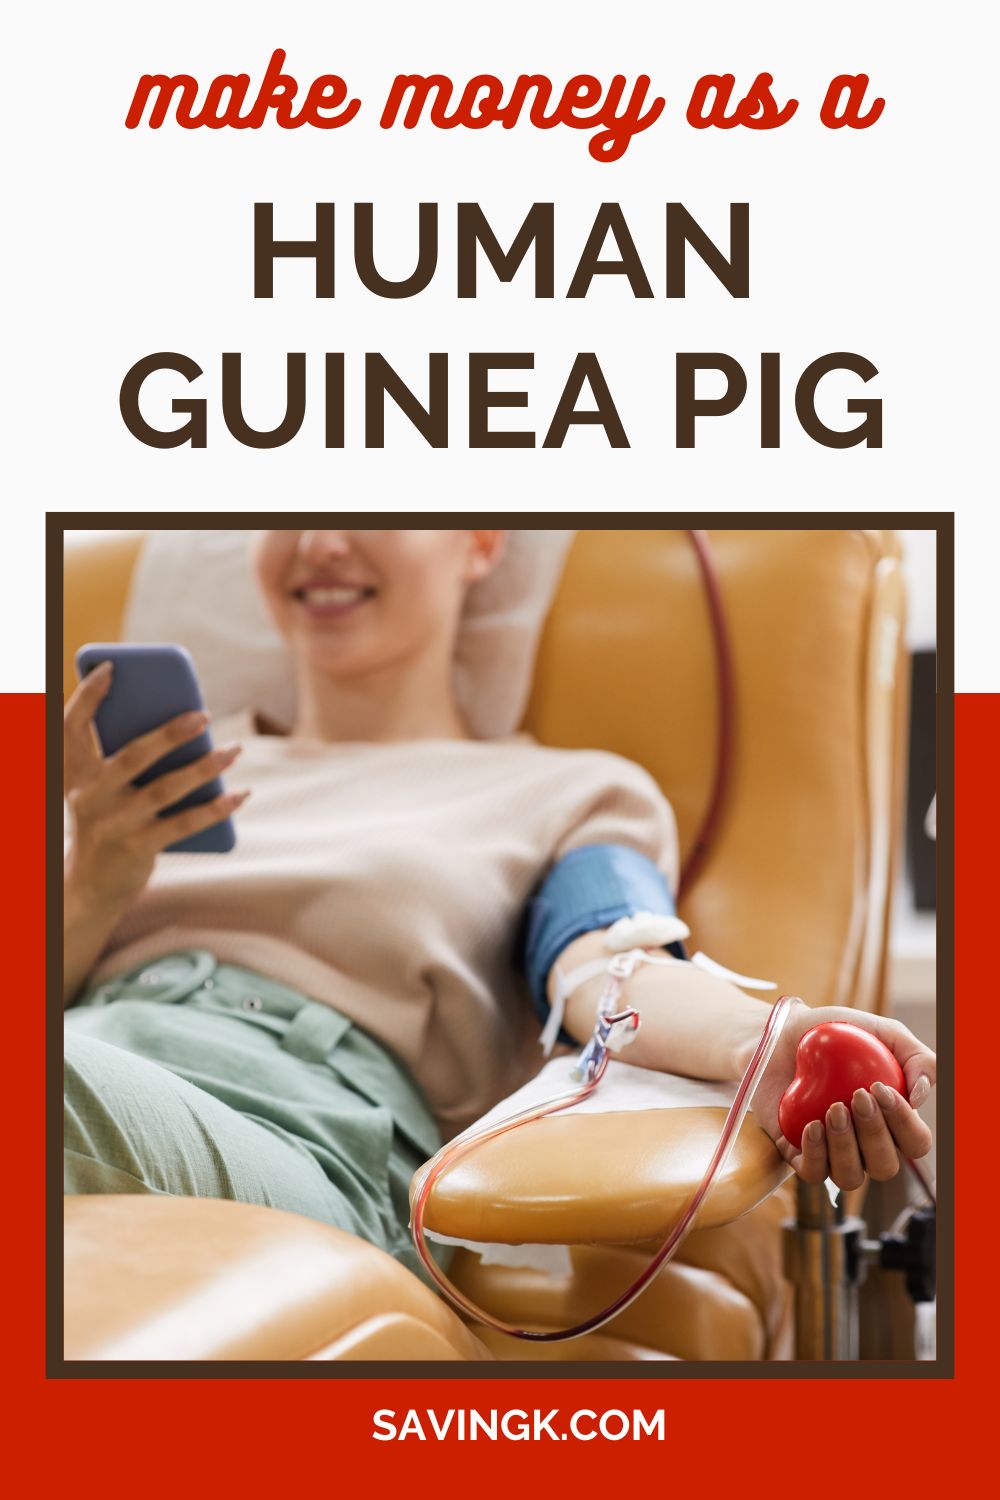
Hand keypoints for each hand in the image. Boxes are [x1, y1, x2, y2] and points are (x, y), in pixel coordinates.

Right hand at [64, 660, 249, 915]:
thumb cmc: (104, 824)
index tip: (112, 670)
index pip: (71, 728)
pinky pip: (184, 824)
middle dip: (168, 733)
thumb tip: (188, 728)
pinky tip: (240, 794)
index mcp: (74, 775)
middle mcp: (89, 797)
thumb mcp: (100, 791)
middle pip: (132, 756)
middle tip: (203, 715)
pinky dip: (216, 808)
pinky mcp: (137, 848)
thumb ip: (126, 760)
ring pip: (165, 789)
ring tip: (235, 749)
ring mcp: (113, 824)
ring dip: (205, 767)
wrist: (86, 889)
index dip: (87, 697)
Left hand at [748, 998, 935, 1189]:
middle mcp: (866, 1146)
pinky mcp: (798, 1155)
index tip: (880, 1088)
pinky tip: (812, 1126)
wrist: (783, 1033)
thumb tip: (920, 1098)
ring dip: (846, 1147)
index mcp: (892, 1122)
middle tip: (857, 1096)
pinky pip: (813, 1173)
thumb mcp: (883, 1032)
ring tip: (833, 1109)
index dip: (904, 1123)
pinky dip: (815, 1153)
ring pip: (851, 1177)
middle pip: (885, 1166)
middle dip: (874, 1134)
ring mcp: (832, 1154)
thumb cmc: (837, 1034)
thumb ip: (917, 1058)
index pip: (915, 1142)